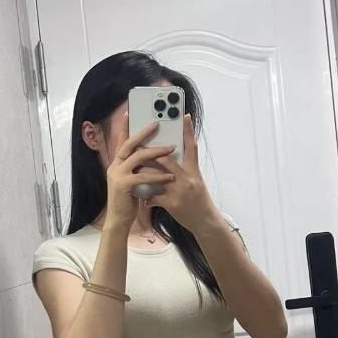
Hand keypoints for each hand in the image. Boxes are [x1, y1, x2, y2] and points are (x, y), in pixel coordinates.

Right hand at [104, 116, 176, 229]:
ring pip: (138, 157)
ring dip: (156, 152)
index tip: (130, 113)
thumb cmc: (128, 201)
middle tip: (158, 124)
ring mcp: (117, 175)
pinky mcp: (123, 185)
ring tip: (171, 148)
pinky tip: (169, 176)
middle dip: (144, 132)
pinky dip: (158, 176)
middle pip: (129, 143)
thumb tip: (152, 157)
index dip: (125, 127)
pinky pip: (143, 176)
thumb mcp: (133, 181)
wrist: (119, 221)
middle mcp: (115, 166)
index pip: (121, 141)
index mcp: (117, 164)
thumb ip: (138, 168)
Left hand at [144, 114, 216, 232]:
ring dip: (143, 173)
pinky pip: (154, 197)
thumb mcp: (196, 182)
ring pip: (156, 177)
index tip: (184, 116)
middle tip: (139, 144)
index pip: (191, 147)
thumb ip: (186, 170)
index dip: (188, 131)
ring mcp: (179, 191)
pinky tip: (142, 200)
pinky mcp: (172, 204)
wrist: (205, 222)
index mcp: (194, 171)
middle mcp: (187, 178)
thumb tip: (172, 159)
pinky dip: (147, 198)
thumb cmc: (200, 201)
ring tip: (133, 170)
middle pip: (166, 159)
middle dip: (151, 152)